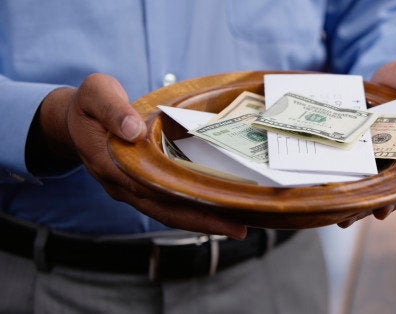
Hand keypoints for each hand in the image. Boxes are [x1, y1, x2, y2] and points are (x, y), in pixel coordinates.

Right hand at [37, 73, 246, 238]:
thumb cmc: (88, 105)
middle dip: (203, 222)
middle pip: (166, 211)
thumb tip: (133, 130)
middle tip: (239, 229)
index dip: (184, 201)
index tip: (216, 207)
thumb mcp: (96, 94)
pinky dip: (191, 210)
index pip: (153, 190)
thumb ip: (113, 109)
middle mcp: (122, 185)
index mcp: (111, 164)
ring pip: (168, 212)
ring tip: (236, 226)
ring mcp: (131, 190)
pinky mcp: (140, 187)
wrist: (72, 121)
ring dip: (201, 221)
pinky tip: (216, 211)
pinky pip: (167, 204)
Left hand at [337, 59, 395, 227]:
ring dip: (355, 203)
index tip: (383, 210)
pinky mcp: (363, 156)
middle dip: (369, 206)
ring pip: (371, 186)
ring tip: (338, 219)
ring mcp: (382, 160)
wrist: (383, 78)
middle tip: (348, 219)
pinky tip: (329, 198)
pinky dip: (344, 185)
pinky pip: (354, 171)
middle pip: (389, 189)